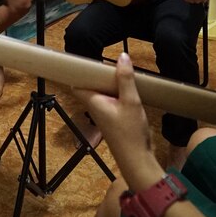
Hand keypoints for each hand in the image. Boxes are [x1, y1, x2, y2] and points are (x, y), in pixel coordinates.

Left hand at [72, 53, 152, 174]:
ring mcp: (105, 114)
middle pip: (91, 86)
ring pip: (103, 93)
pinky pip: (112, 100)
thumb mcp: (130, 101)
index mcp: (93, 102)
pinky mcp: (114, 119)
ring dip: (111, 83)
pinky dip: (118, 92)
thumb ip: (126, 79)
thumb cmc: (130, 133)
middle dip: (99, 75)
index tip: (87, 59)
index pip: (77, 84)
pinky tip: (130, 87)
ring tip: (122, 70)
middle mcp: (96, 107)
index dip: (80, 72)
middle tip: (110, 61)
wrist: (138, 159)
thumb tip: (122, 56)